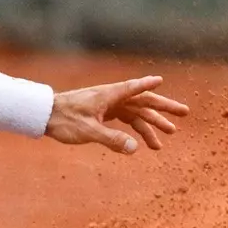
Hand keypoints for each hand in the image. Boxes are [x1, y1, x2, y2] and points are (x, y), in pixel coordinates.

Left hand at [46, 75, 188, 154]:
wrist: (43, 116)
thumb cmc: (64, 120)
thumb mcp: (88, 132)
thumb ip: (112, 139)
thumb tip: (135, 148)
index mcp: (110, 96)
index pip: (135, 88)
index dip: (148, 85)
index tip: (161, 79)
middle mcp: (111, 98)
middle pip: (142, 101)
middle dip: (163, 109)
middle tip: (184, 114)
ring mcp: (106, 105)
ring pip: (134, 114)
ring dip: (148, 127)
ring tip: (162, 142)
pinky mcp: (101, 113)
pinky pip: (123, 120)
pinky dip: (132, 131)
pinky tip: (139, 143)